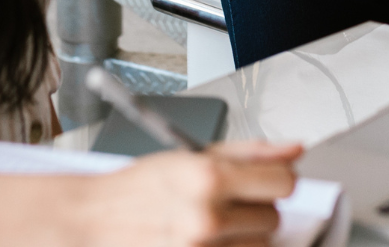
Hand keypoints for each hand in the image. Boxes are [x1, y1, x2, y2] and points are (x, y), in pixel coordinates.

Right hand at [84, 141, 303, 246]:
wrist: (93, 220)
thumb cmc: (138, 188)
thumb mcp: (191, 156)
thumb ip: (250, 152)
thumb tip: (296, 150)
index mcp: (208, 178)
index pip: (284, 183)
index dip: (276, 181)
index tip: (264, 182)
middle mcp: (207, 218)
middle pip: (273, 219)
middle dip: (254, 210)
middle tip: (223, 204)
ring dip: (243, 237)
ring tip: (212, 226)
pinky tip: (206, 243)